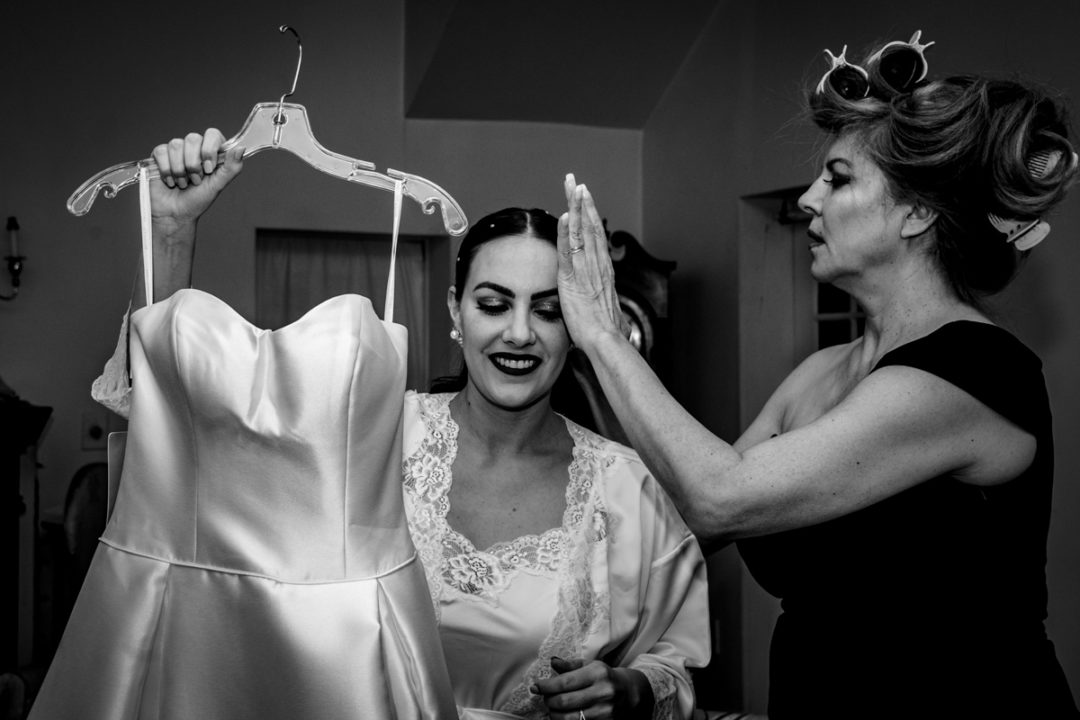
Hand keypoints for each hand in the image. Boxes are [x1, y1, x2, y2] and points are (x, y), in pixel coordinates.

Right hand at [148, 129, 243, 233]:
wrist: (175, 214)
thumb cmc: (197, 200)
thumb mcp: (218, 185)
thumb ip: (231, 167)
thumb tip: (241, 148)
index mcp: (211, 152)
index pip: (212, 134)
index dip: (209, 150)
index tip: (209, 169)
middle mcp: (194, 148)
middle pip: (193, 138)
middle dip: (194, 164)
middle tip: (196, 181)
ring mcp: (176, 151)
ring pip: (176, 145)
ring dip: (180, 170)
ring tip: (183, 183)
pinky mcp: (159, 155)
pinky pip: (161, 152)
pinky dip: (167, 170)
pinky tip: (170, 181)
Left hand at [533, 656, 651, 719]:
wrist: (631, 694)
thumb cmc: (606, 677)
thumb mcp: (591, 665)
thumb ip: (570, 665)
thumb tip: (552, 662)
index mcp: (597, 673)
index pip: (564, 682)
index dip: (545, 686)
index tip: (534, 687)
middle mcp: (603, 692)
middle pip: (563, 702)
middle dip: (548, 701)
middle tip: (545, 698)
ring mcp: (605, 711)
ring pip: (568, 718)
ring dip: (554, 714)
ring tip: (553, 708)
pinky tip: (563, 716)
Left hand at [556, 174, 627, 354]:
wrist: (606, 341)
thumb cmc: (608, 334)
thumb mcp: (610, 316)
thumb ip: (609, 310)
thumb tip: (618, 321)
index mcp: (603, 272)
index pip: (596, 237)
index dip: (590, 216)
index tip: (585, 200)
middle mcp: (598, 265)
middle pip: (591, 226)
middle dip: (583, 202)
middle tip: (576, 182)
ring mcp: (586, 270)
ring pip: (582, 232)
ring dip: (577, 207)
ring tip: (573, 186)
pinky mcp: (573, 278)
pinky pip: (569, 250)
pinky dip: (567, 231)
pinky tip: (565, 214)